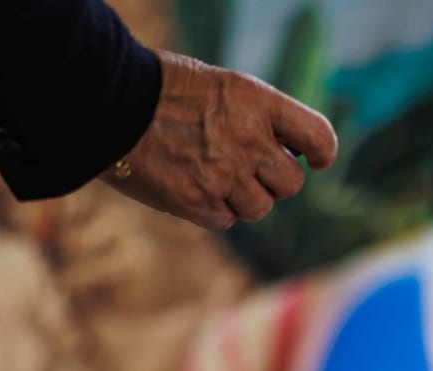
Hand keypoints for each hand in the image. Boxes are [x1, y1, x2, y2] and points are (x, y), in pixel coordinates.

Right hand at [109, 49, 337, 229]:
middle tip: (247, 165)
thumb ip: (259, 118)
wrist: (109, 102)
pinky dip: (215, 209)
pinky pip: (227, 220)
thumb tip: (289, 154)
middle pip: (291, 184)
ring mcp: (224, 175)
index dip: (323, 152)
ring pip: (260, 208)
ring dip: (243, 197)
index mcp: (257, 102)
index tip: (317, 160)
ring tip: (211, 171)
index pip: (318, 137)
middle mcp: (248, 140)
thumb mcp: (222, 87)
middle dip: (274, 180)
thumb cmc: (164, 90)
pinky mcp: (198, 203)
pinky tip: (191, 184)